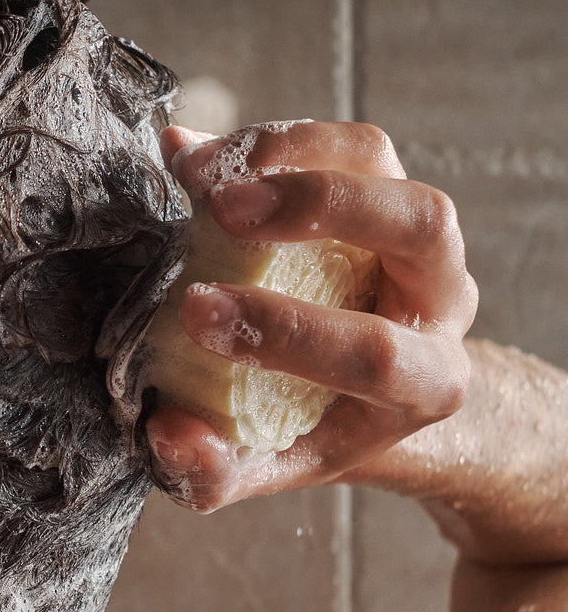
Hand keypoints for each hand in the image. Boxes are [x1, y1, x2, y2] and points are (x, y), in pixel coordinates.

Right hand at [146, 121, 476, 511]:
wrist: (364, 389)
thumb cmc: (312, 425)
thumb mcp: (268, 465)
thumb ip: (216, 470)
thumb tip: (168, 433)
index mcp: (428, 382)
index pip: (378, 354)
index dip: (289, 333)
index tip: (196, 315)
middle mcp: (442, 297)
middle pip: (423, 223)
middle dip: (321, 207)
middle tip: (221, 212)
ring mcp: (415, 232)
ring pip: (382, 161)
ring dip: (291, 152)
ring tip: (202, 171)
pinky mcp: (380, 185)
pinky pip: (341, 143)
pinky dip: (269, 141)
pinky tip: (200, 158)